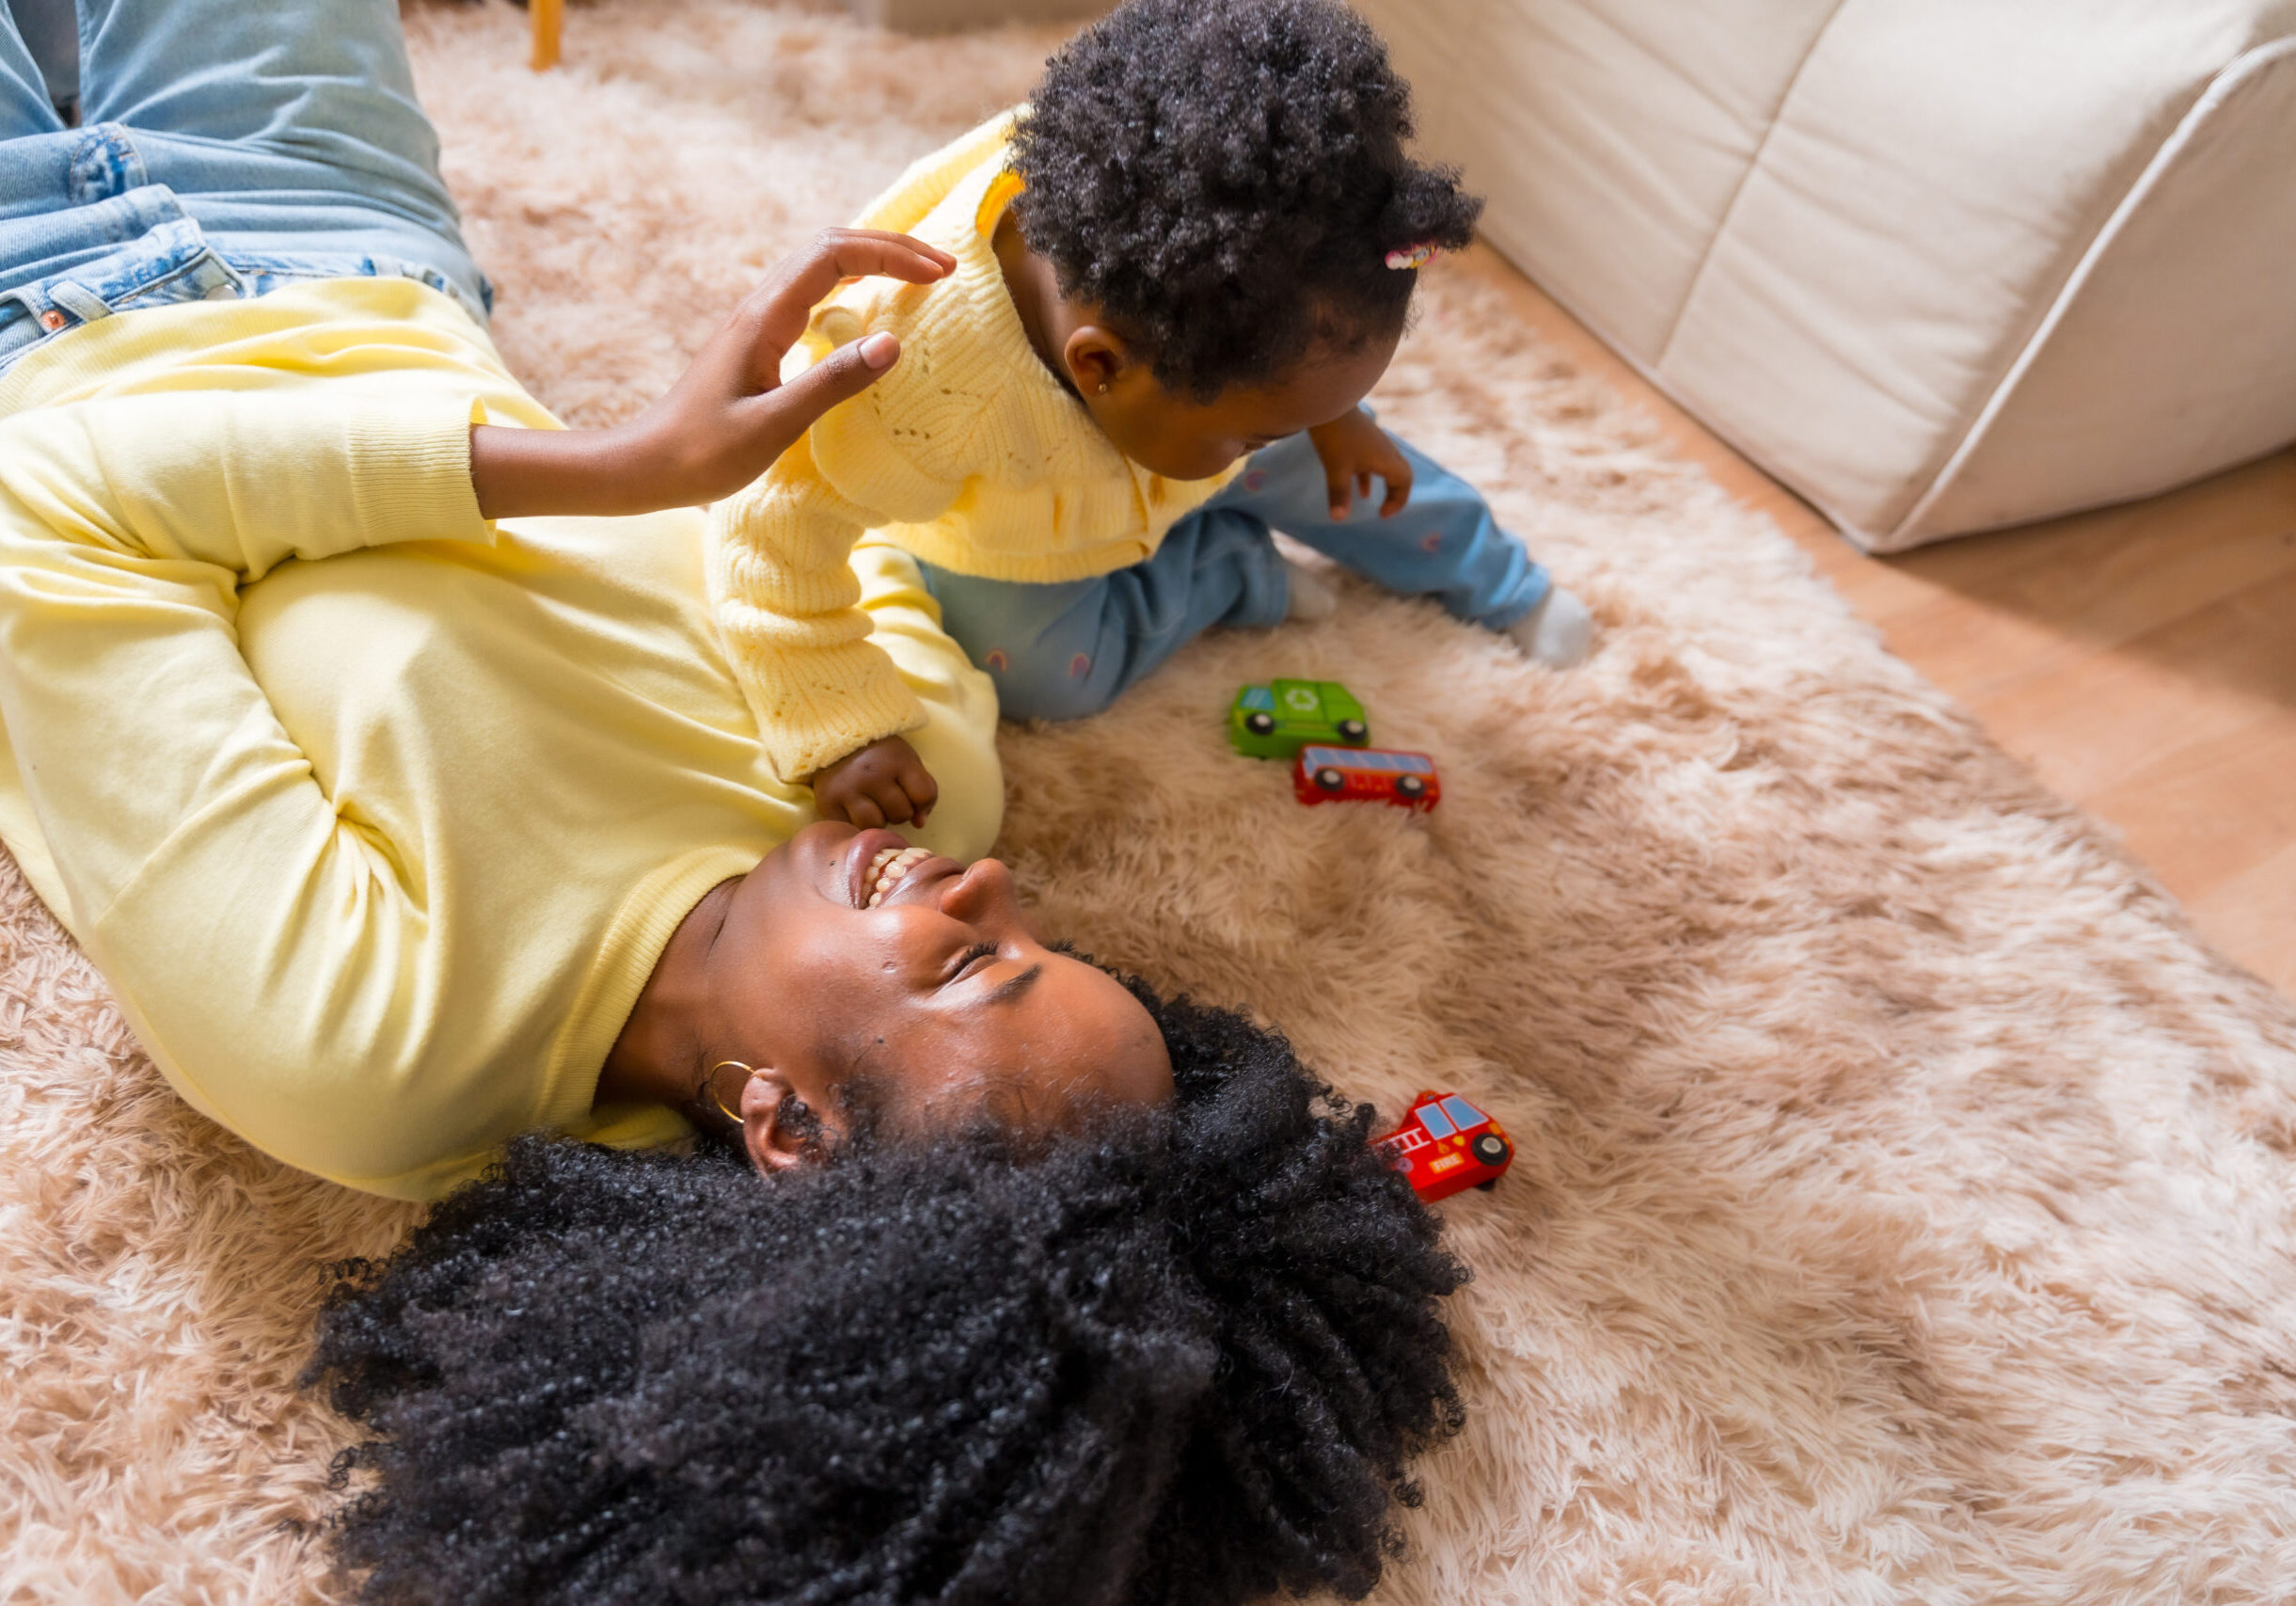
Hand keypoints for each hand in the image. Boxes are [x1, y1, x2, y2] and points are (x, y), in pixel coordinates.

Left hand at [469, 228, 956, 518]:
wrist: (646, 465)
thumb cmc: (704, 452)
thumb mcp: (774, 425)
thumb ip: (833, 383)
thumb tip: (892, 343)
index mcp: (765, 318)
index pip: (835, 255)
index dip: (892, 254)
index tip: (939, 272)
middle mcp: (760, 307)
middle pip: (830, 246)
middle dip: (890, 247)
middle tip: (942, 268)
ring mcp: (757, 320)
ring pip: (819, 264)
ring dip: (871, 261)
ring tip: (918, 277)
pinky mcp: (757, 340)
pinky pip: (811, 292)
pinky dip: (850, 286)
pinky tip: (869, 310)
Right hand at [809, 734, 937, 829]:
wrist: (833, 740)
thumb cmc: (878, 755)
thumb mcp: (906, 761)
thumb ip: (922, 791)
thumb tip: (919, 824)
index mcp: (896, 758)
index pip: (924, 795)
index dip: (921, 801)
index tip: (910, 794)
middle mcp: (871, 773)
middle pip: (901, 814)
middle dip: (898, 810)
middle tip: (884, 796)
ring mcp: (847, 788)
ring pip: (876, 825)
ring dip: (877, 820)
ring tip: (870, 803)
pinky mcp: (827, 802)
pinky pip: (852, 829)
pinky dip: (856, 824)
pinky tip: (853, 809)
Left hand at [1304, 409, 1412, 518]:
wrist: (1327, 400)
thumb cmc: (1335, 434)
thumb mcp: (1336, 467)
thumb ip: (1339, 493)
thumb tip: (1339, 519)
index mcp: (1385, 457)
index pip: (1404, 481)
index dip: (1398, 500)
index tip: (1382, 515)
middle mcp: (1385, 449)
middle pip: (1400, 473)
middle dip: (1395, 493)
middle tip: (1385, 510)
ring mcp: (1373, 442)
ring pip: (1385, 466)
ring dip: (1382, 484)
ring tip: (1372, 502)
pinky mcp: (1361, 437)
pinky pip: (1372, 460)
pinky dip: (1368, 476)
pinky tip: (1359, 489)